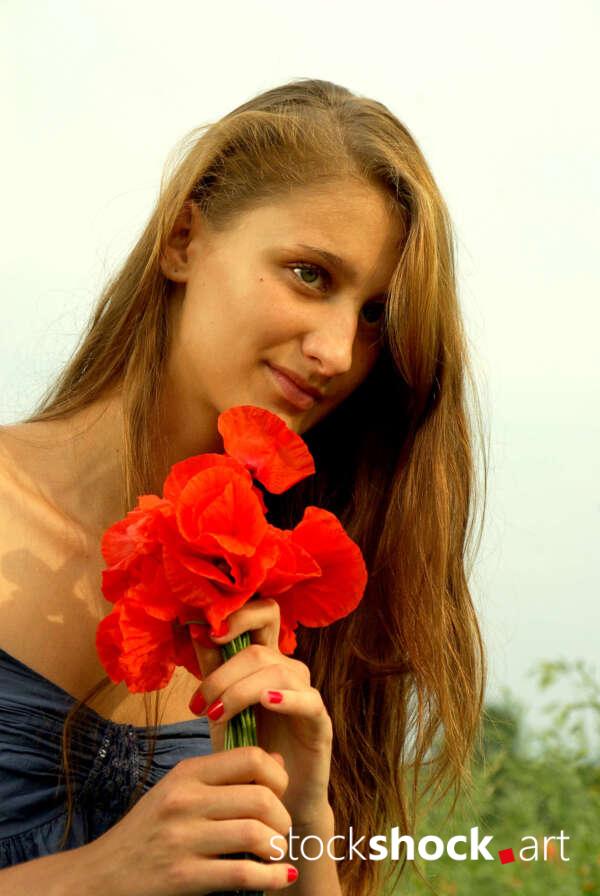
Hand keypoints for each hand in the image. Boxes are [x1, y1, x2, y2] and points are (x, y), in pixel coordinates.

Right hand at [78, 747, 297, 895]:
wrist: (101, 874)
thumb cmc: (148, 829)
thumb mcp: (179, 789)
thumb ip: (225, 775)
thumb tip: (278, 761)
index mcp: (187, 773)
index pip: (251, 757)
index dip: (278, 775)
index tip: (278, 793)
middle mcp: (185, 800)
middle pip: (261, 797)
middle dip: (282, 817)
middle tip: (279, 830)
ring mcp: (183, 838)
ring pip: (256, 834)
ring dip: (277, 847)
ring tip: (274, 852)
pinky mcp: (183, 876)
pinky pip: (242, 874)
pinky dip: (271, 877)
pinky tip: (280, 877)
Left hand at [190, 598, 333, 827]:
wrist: (272, 798)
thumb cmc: (245, 750)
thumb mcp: (220, 707)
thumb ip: (212, 668)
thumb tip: (196, 628)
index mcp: (265, 661)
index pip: (264, 614)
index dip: (240, 614)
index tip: (210, 632)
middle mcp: (288, 670)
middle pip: (259, 648)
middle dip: (224, 673)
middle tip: (202, 703)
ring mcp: (306, 694)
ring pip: (278, 670)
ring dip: (240, 691)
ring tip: (217, 717)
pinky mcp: (319, 722)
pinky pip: (307, 699)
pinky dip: (286, 697)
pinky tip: (266, 702)